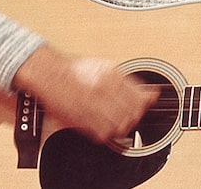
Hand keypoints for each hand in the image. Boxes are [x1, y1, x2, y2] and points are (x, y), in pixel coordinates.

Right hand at [13, 45, 159, 143]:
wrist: (49, 74)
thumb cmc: (75, 70)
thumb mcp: (106, 66)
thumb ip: (128, 80)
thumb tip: (151, 93)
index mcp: (111, 75)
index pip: (140, 97)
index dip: (144, 103)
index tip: (144, 103)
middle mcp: (103, 89)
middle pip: (132, 113)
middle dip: (134, 115)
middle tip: (129, 112)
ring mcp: (92, 105)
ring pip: (120, 125)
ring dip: (121, 125)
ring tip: (116, 119)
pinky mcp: (81, 120)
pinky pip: (103, 134)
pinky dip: (107, 133)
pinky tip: (104, 125)